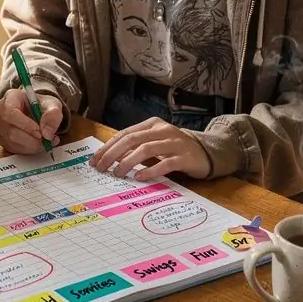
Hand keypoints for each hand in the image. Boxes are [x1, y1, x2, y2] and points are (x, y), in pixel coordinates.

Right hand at [0, 89, 61, 155]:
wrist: (38, 111)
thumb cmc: (41, 105)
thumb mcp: (52, 105)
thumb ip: (53, 115)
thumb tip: (47, 133)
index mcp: (11, 97)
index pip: (11, 112)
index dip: (25, 125)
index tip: (40, 132)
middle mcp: (1, 111)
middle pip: (11, 131)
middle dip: (31, 139)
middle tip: (47, 139)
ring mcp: (0, 126)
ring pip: (12, 142)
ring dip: (32, 146)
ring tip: (46, 142)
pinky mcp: (2, 138)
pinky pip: (13, 148)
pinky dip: (28, 150)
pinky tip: (38, 144)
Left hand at [91, 119, 209, 180]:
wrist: (207, 152)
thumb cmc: (175, 149)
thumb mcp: (155, 142)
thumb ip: (136, 147)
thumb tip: (110, 158)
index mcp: (152, 124)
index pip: (125, 134)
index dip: (108, 147)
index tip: (95, 160)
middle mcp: (163, 130)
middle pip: (132, 140)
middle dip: (113, 154)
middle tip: (101, 168)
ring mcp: (175, 143)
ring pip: (146, 149)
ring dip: (128, 162)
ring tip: (117, 173)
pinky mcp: (185, 157)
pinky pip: (165, 163)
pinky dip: (150, 170)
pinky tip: (139, 177)